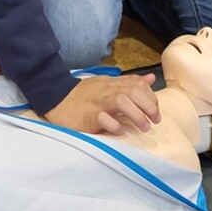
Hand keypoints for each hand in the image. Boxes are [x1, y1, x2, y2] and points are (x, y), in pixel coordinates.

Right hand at [45, 73, 159, 135]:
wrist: (56, 98)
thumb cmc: (84, 94)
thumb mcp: (107, 84)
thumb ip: (128, 82)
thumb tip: (150, 79)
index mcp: (112, 84)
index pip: (137, 85)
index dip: (151, 97)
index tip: (155, 110)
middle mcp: (106, 92)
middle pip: (133, 92)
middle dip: (149, 106)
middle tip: (156, 120)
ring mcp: (97, 104)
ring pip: (121, 101)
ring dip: (136, 114)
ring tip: (144, 127)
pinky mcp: (87, 117)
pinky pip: (102, 118)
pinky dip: (114, 124)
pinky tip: (121, 131)